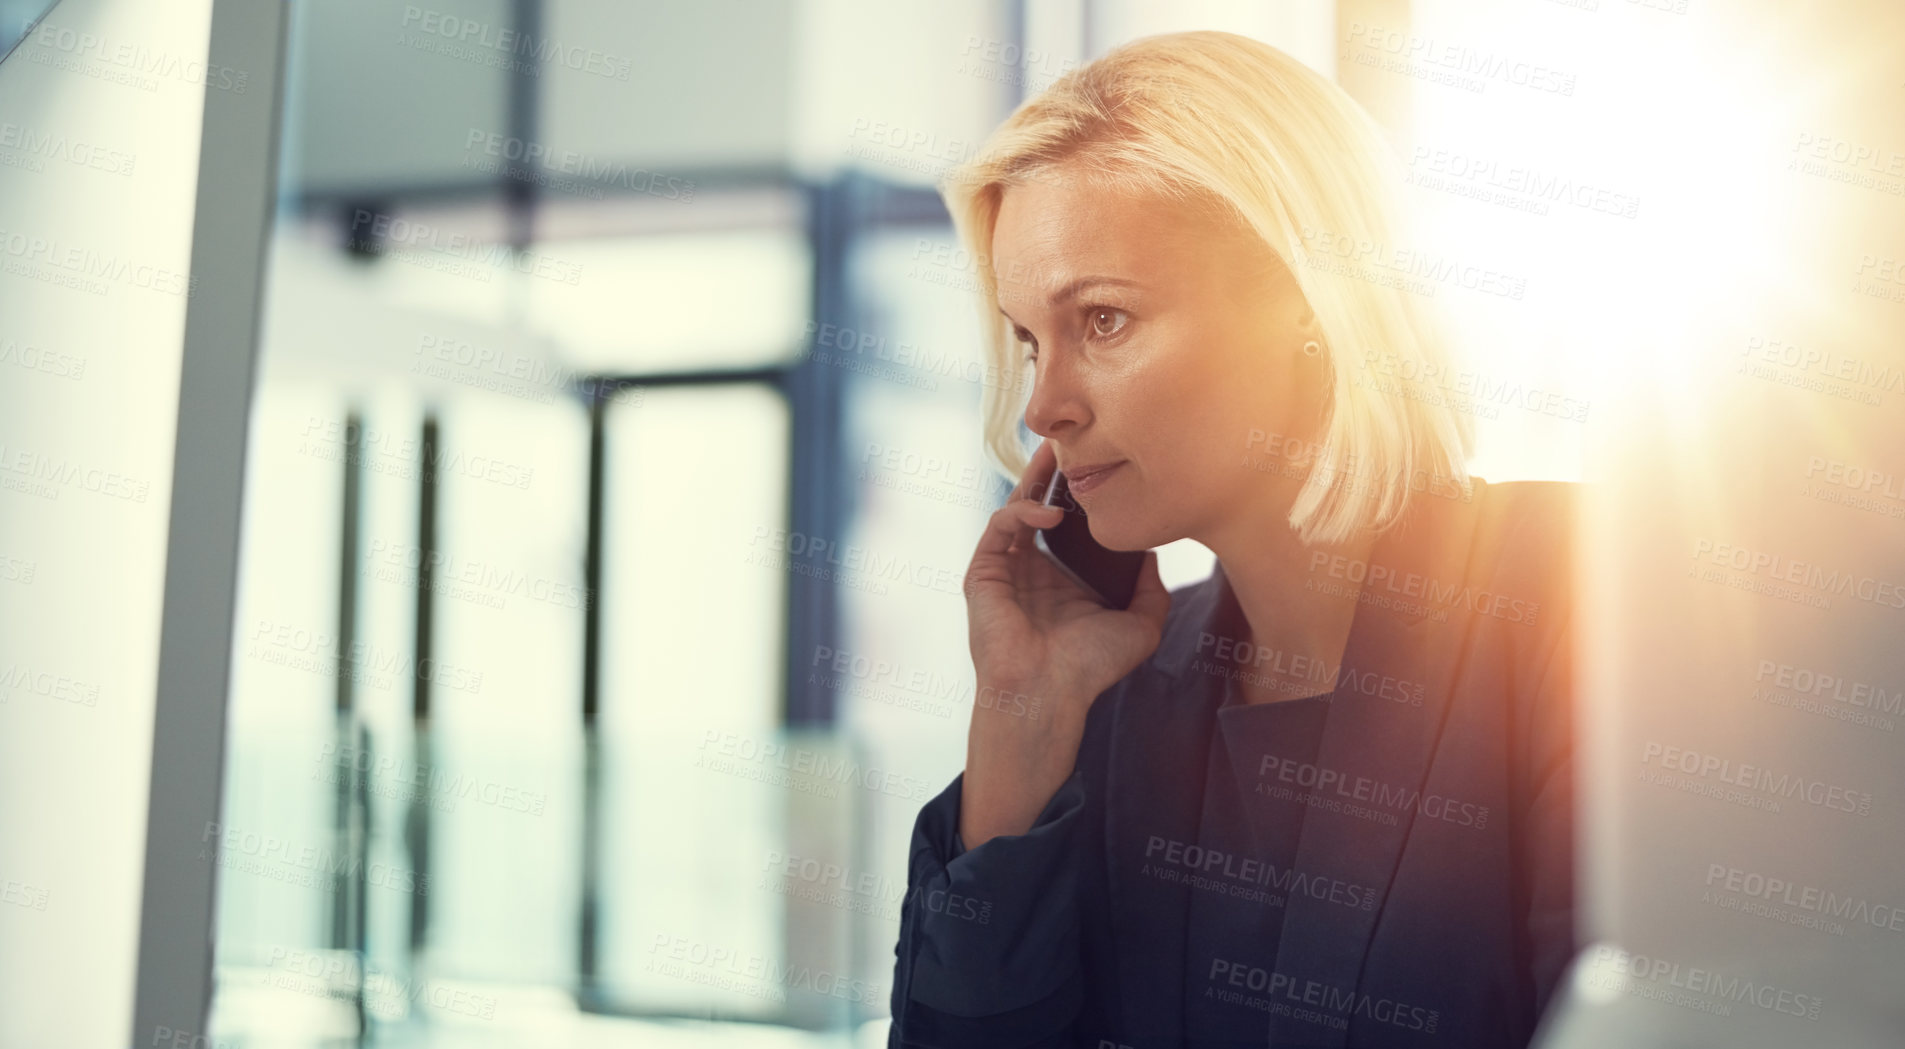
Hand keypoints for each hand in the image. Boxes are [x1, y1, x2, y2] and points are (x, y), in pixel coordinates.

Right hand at [963, 437, 1170, 731]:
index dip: (1083, 491)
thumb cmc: (1090, 668)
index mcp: (1063, 579)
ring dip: (1035, 478)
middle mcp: (1032, 569)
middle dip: (1053, 470)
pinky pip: (1000, 526)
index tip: (1104, 462)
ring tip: (1058, 454)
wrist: (1048, 694)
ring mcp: (1005, 569)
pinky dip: (1023, 510)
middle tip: (1071, 438)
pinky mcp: (983, 572)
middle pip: (1040, 503)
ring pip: (1016, 506)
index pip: (1070, 522)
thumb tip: (1156, 556)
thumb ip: (1152, 590)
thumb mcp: (1140, 626)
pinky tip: (1052, 511)